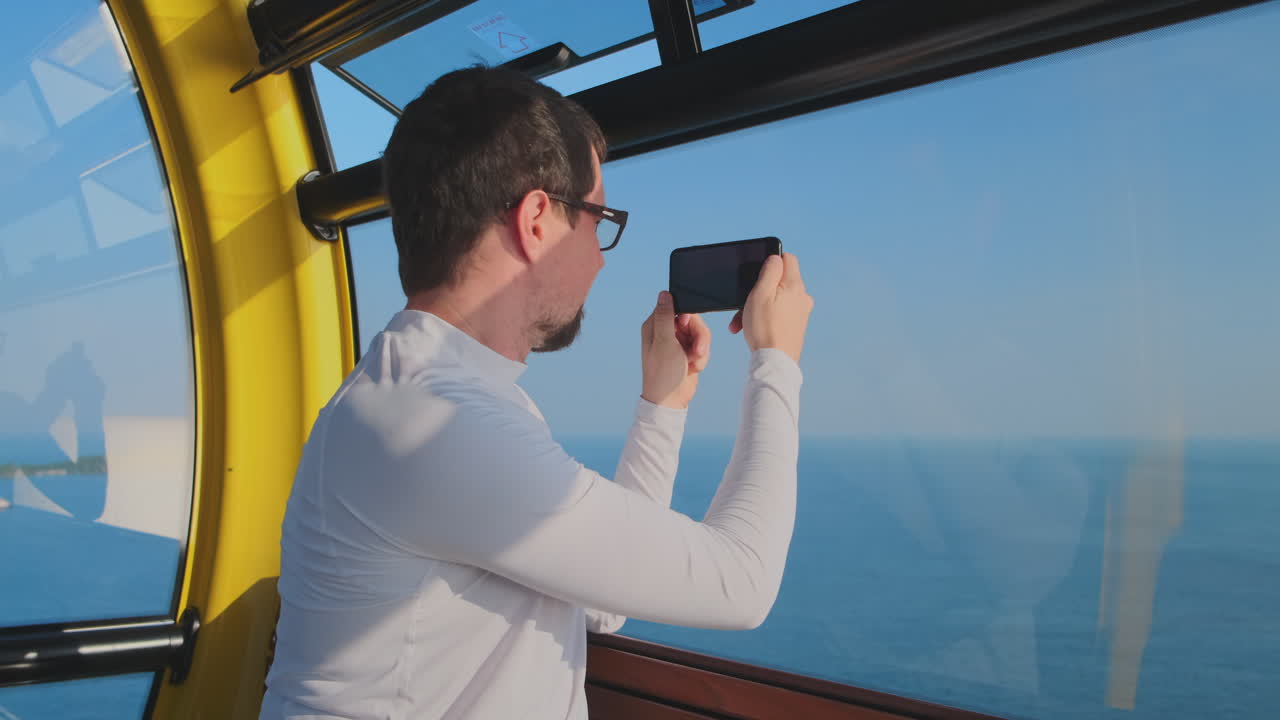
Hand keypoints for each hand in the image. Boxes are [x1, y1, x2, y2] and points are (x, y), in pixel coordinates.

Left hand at [641, 291, 710, 408]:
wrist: (671, 400)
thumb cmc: (663, 373)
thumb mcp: (664, 342)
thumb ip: (666, 317)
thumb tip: (664, 293)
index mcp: (655, 325)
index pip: (676, 306)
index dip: (687, 315)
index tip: (686, 326)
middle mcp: (666, 331)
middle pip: (692, 320)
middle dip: (699, 336)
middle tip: (697, 351)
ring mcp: (678, 342)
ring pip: (700, 333)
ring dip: (701, 349)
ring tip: (693, 362)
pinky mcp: (688, 352)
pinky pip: (703, 346)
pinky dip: (701, 358)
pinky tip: (693, 368)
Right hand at [728, 253, 812, 363]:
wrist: (776, 362)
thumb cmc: (765, 328)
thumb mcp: (761, 293)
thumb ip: (770, 271)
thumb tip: (776, 258)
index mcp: (795, 285)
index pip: (787, 258)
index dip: (770, 262)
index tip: (756, 275)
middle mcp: (802, 296)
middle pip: (778, 281)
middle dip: (757, 290)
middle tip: (742, 304)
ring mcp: (801, 312)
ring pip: (776, 299)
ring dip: (757, 307)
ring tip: (741, 322)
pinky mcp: (797, 325)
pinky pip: (779, 313)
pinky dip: (765, 317)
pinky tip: (752, 329)